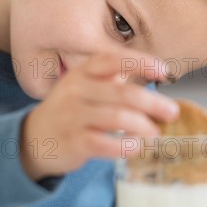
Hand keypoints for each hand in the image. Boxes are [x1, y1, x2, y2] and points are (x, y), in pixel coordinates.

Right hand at [19, 50, 179, 179]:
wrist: (35, 138)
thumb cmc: (72, 110)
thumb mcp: (87, 87)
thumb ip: (116, 82)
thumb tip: (156, 81)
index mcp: (83, 72)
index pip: (113, 60)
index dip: (141, 63)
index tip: (164, 70)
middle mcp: (76, 90)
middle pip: (122, 93)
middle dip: (153, 102)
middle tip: (172, 111)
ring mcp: (73, 116)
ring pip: (117, 118)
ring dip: (143, 126)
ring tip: (155, 132)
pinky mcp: (73, 142)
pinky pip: (106, 144)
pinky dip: (126, 146)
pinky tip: (136, 147)